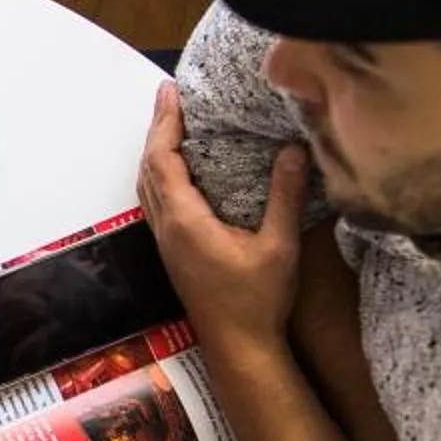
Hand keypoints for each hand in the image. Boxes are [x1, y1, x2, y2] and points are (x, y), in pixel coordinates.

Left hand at [138, 80, 304, 351]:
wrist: (239, 349)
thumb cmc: (257, 302)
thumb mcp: (279, 246)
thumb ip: (285, 195)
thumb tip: (293, 149)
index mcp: (185, 221)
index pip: (164, 159)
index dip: (165, 122)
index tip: (171, 91)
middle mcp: (167, 229)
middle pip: (148, 168)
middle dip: (157, 129)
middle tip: (170, 97)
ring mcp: (166, 243)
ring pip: (147, 186)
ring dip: (155, 152)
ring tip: (171, 125)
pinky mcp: (173, 253)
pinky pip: (155, 202)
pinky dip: (160, 175)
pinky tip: (177, 172)